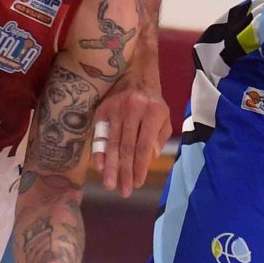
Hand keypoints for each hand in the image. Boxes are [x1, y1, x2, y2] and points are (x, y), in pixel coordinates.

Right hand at [92, 69, 171, 197]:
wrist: (134, 70)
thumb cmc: (152, 99)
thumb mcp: (164, 115)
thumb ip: (159, 137)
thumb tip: (148, 159)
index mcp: (153, 112)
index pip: (144, 146)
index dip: (140, 167)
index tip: (138, 183)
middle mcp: (133, 110)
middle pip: (127, 148)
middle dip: (125, 172)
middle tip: (123, 191)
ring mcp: (116, 109)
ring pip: (112, 143)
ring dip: (111, 167)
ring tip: (110, 185)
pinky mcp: (103, 109)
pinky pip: (100, 134)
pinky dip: (99, 151)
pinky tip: (99, 167)